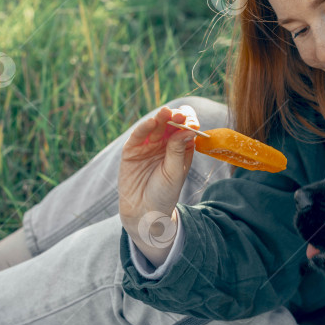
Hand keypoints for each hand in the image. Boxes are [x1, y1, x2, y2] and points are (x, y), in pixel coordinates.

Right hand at [118, 105, 198, 265]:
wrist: (145, 212)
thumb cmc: (164, 194)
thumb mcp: (175, 173)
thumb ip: (178, 150)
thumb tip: (188, 129)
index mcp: (181, 147)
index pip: (186, 129)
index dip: (189, 122)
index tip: (192, 122)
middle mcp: (165, 143)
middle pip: (171, 124)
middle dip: (175, 117)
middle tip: (179, 114)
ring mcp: (148, 145)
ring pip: (155, 126)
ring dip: (161, 118)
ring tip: (166, 113)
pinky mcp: (132, 149)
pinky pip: (138, 135)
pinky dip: (144, 127)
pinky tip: (151, 122)